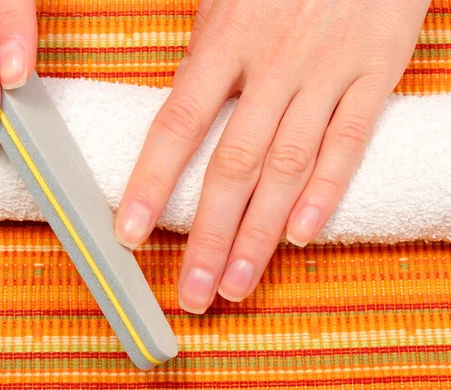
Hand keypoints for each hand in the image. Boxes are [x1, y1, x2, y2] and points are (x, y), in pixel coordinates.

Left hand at [114, 0, 429, 313]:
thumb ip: (204, 54)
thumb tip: (178, 116)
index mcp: (227, 38)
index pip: (178, 124)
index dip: (152, 183)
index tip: (129, 232)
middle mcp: (276, 63)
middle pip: (234, 164)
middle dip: (210, 235)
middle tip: (193, 289)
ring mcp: (328, 71)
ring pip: (288, 167)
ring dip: (260, 234)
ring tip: (237, 283)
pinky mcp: (376, 74)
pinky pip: (349, 141)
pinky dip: (326, 191)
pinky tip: (300, 235)